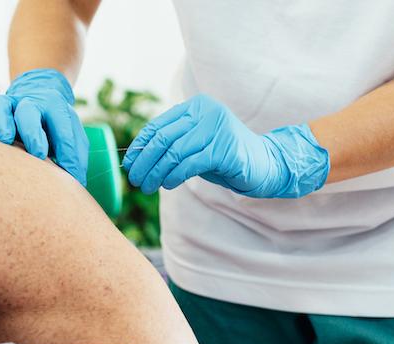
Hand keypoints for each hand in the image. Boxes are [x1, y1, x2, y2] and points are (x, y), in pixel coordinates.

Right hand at [0, 69, 88, 184]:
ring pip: (1, 104)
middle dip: (33, 132)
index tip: (68, 172)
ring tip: (5, 139)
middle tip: (38, 154)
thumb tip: (77, 182)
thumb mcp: (72, 135)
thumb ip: (76, 155)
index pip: (62, 127)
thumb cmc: (54, 125)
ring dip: (2, 121)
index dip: (66, 150)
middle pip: (29, 112)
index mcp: (54, 107)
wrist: (37, 95)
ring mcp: (9, 104)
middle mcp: (30, 103)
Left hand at [122, 94, 329, 197]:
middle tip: (136, 180)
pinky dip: (174, 176)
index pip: (158, 125)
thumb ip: (172, 145)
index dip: (139, 146)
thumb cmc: (224, 157)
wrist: (265, 164)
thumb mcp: (195, 145)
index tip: (129, 164)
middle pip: (163, 138)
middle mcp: (206, 112)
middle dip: (145, 162)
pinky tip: (168, 184)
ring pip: (174, 152)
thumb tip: (137, 158)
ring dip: (156, 173)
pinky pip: (190, 163)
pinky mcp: (225, 147)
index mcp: (196, 107)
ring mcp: (217, 128)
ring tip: (148, 186)